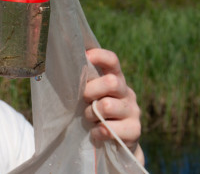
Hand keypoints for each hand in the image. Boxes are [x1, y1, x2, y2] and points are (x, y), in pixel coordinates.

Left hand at [83, 48, 144, 164]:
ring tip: (90, 118)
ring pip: (107, 106)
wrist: (115, 143)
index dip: (100, 56)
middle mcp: (127, 92)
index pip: (113, 61)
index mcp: (116, 79)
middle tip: (84, 99)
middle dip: (91, 91)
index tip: (85, 57)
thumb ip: (85, 83)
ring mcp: (133, 111)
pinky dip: (97, 131)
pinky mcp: (134, 130)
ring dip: (92, 114)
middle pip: (111, 82)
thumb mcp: (91, 96)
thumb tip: (65, 67)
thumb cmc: (96, 113)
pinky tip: (96, 132)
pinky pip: (109, 128)